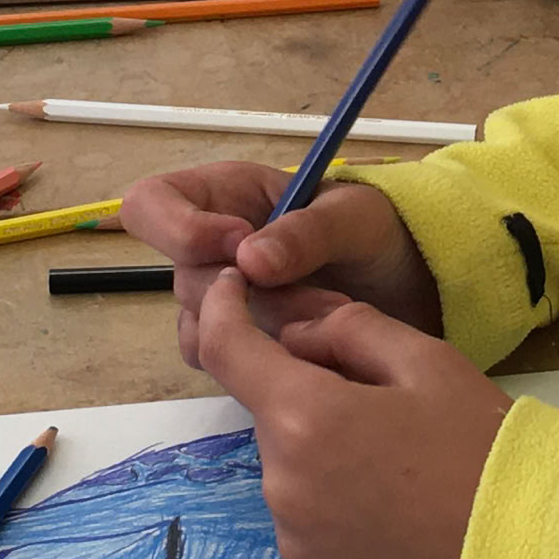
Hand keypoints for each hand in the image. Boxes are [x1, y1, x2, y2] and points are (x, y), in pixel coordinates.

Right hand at [123, 160, 442, 369]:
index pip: (150, 204)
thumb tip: (248, 260)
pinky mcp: (239, 342)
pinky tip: (312, 349)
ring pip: (203, 328)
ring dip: (266, 334)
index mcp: (223, 195)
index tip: (239, 247)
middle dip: (250, 298)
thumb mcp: (355, 218)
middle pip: (183, 279)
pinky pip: (223, 363)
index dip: (180, 230)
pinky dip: (266, 362)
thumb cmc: (377, 232)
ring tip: (327, 324)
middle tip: (319, 300)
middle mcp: (209, 247)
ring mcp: (221, 299)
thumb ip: (307, 232)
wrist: (408, 283)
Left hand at [194, 275, 509, 558]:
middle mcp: (282, 487)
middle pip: (275, 424)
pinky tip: (398, 528)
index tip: (230, 290)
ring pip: (294, 484)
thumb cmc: (486, 452)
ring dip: (327, 469)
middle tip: (388, 416)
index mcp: (305, 417)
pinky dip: (340, 526)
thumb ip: (348, 329)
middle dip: (312, 407)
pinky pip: (312, 541)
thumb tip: (295, 336)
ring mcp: (296, 549)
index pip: (228, 349)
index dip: (222, 309)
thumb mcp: (429, 362)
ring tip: (405, 481)